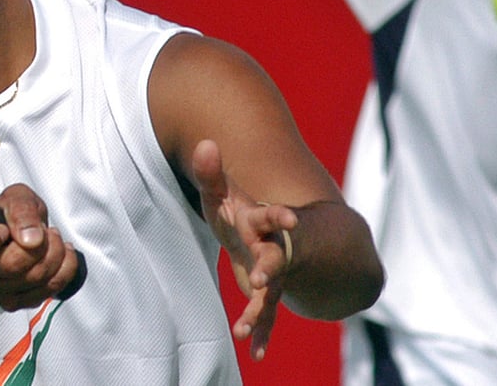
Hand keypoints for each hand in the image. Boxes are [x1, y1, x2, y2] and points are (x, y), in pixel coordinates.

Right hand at [0, 183, 77, 309]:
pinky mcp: (13, 302)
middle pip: (9, 266)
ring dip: (55, 254)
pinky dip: (64, 270)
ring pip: (32, 279)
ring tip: (55, 238)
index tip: (4, 228)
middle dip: (40, 244)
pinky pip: (46, 291)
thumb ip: (21, 211)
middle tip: (47, 230)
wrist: (22, 232)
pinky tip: (63, 254)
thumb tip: (32, 239)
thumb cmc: (11, 214)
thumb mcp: (16, 198)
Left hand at [191, 139, 296, 360]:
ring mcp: (274, 275)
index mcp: (262, 223)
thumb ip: (212, 173)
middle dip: (269, 267)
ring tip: (243, 327)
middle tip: (261, 278)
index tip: (292, 219)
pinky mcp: (269, 296)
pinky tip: (254, 352)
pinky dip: (259, 332)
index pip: (273, 217)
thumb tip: (205, 143)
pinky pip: (267, 316)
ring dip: (258, 309)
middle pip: (275, 258)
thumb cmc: (241, 215)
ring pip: (270, 293)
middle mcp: (273, 249)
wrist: (272, 241)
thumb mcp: (224, 195)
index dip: (281, 217)